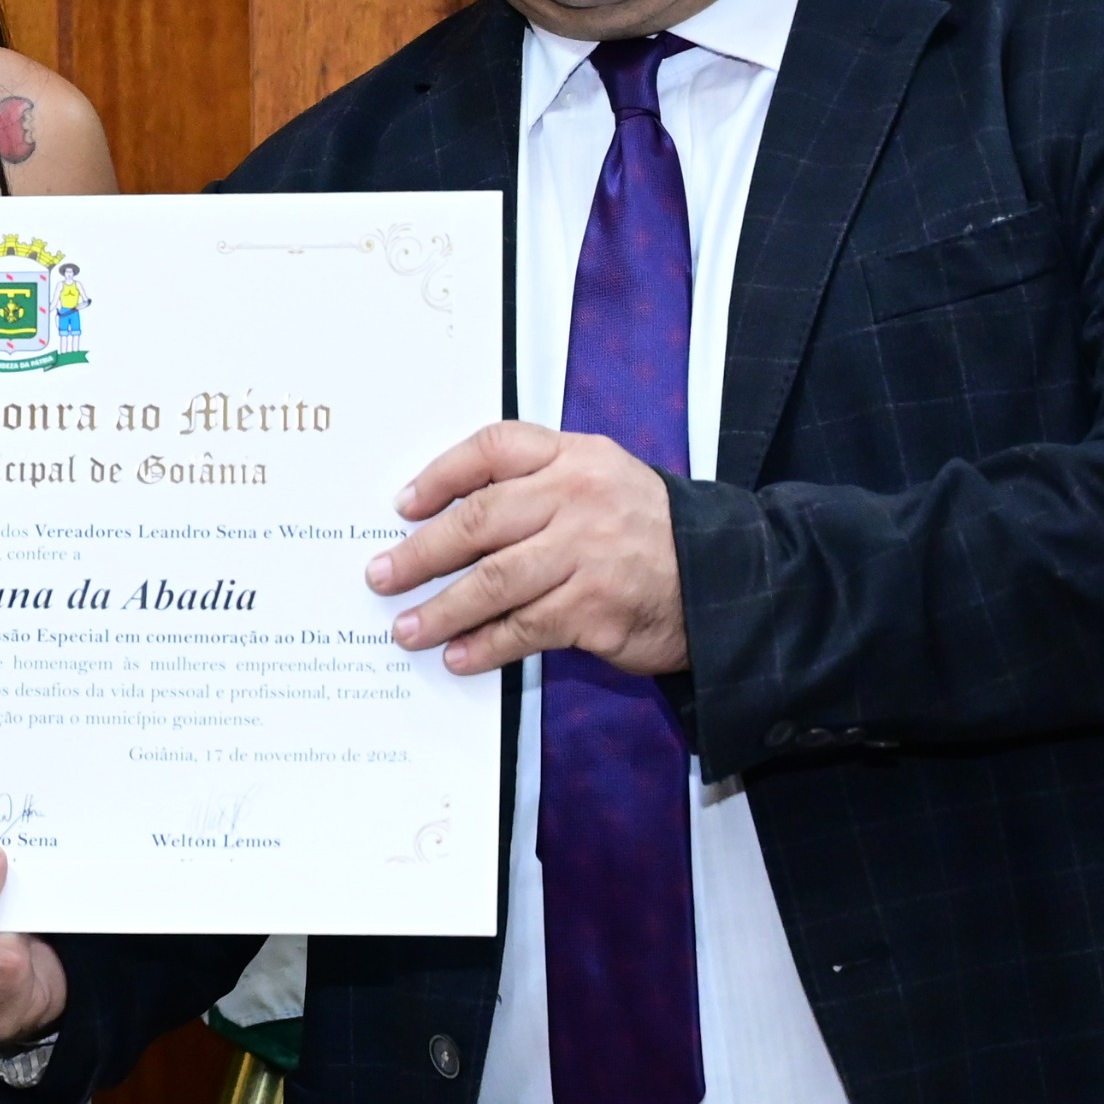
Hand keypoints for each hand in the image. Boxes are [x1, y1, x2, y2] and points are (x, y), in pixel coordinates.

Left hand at [368, 419, 687, 676]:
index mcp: (575, 457)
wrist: (722, 578)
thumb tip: (443, 519)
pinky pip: (525, 629)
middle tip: (381, 576)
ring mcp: (589, 555)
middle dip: (422, 553)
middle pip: (481, 520)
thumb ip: (534, 486)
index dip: (441, 475)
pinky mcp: (596, 609)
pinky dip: (485, 645)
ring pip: (496, 581)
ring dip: (442, 609)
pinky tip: (458, 655)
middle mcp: (579, 498)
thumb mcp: (599, 481)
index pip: (494, 448)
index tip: (402, 505)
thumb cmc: (641, 529)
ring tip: (407, 628)